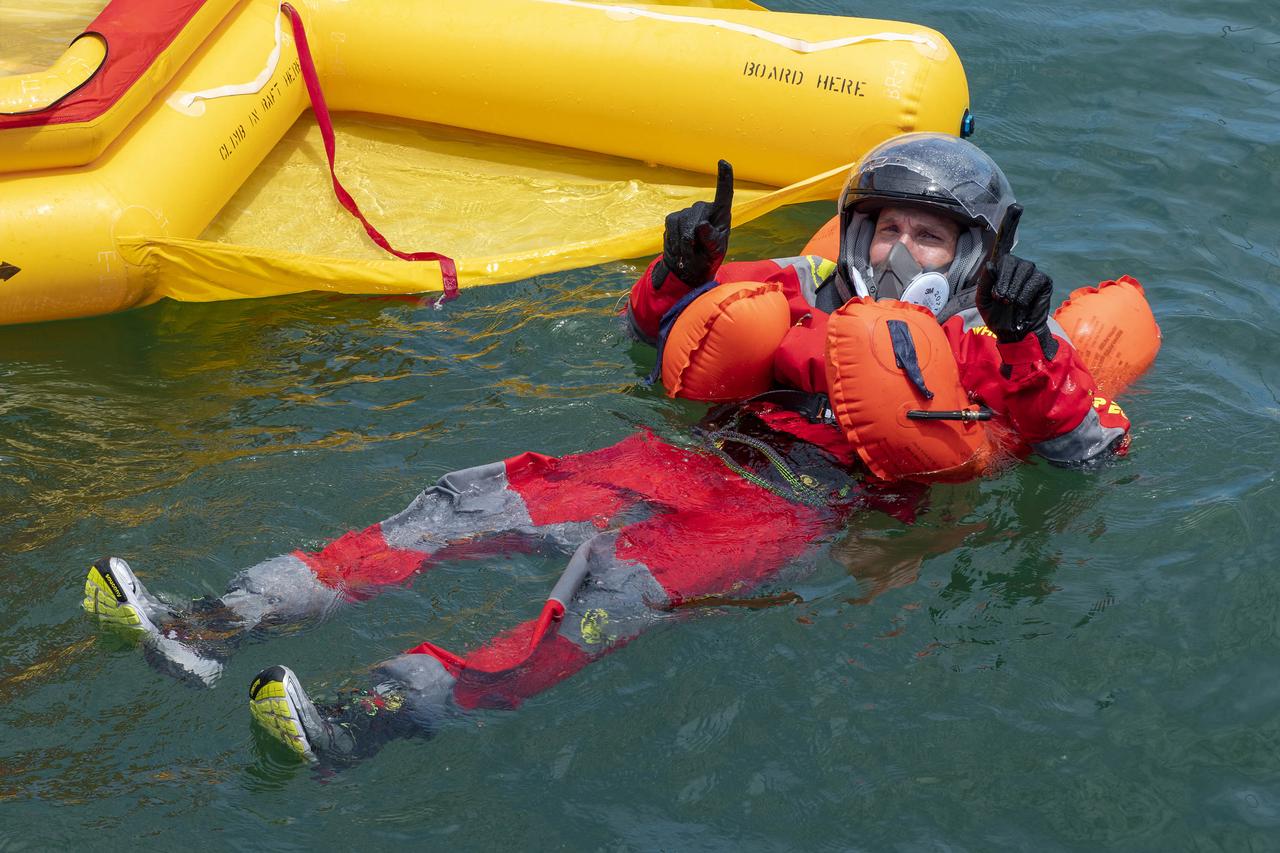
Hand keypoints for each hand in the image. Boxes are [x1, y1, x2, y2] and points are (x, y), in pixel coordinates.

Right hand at [656, 160, 733, 287]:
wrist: (689, 268)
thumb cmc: (707, 259)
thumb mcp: (715, 253)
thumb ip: (711, 240)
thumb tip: (701, 225)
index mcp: (722, 215)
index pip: (724, 194)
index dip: (725, 177)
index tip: (724, 162)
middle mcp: (705, 209)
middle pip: (696, 216)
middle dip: (692, 238)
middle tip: (693, 253)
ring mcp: (688, 212)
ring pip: (681, 222)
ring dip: (682, 242)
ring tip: (687, 254)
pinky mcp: (674, 218)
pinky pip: (671, 225)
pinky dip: (673, 240)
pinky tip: (679, 248)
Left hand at [977, 253, 1054, 346]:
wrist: (1012, 334)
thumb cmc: (997, 316)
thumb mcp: (983, 301)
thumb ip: (984, 282)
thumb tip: (990, 264)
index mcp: (1003, 269)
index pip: (1003, 260)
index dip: (998, 276)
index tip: (995, 296)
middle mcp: (1019, 267)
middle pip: (1013, 261)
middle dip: (1005, 282)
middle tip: (1003, 300)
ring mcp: (1032, 273)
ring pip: (1026, 268)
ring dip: (1015, 288)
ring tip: (1011, 303)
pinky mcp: (1044, 282)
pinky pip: (1037, 279)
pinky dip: (1026, 294)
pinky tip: (1022, 304)